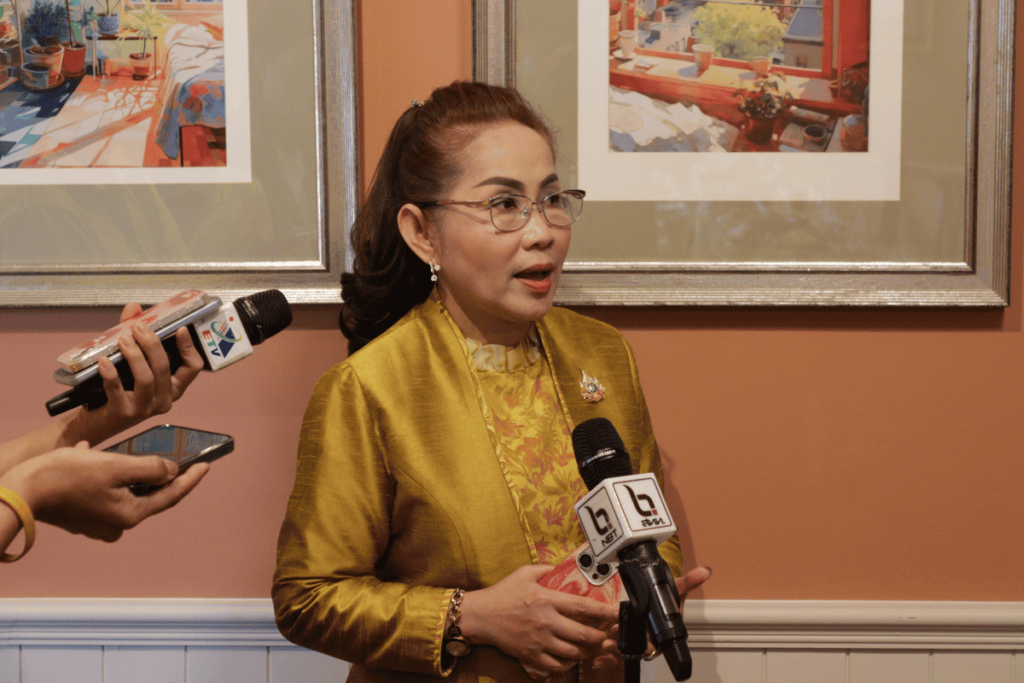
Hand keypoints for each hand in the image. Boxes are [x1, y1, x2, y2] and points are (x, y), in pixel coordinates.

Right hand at [6, 442, 208, 541]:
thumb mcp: (115, 465)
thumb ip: (149, 469)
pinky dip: (106, 473)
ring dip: (130, 471)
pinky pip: (105, 491)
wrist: (19, 492)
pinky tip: (94, 455)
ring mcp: (99, 523)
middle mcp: (117, 524)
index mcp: (130, 515)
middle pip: (150, 495)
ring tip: (135, 451)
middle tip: (182, 457)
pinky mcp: (84, 516)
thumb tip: (171, 471)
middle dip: (163, 475)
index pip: (171, 495)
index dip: (191, 478)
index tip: (207, 465)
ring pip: (127, 491)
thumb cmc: (66, 476)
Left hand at [72, 302, 204, 444]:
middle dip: (152, 344)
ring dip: (134, 356)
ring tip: (123, 340)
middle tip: (139, 328)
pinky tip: (104, 360)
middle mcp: (164, 400)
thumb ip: (135, 336)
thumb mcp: (131, 364)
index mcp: (173, 388)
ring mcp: (145, 409)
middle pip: (165, 368)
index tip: (179, 329)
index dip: (189, 347)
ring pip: (146, 378)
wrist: (96, 422)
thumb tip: (134, 308)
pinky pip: (118, 390)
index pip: (193, 368)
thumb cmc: (119, 391)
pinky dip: (111, 373)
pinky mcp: (124, 413)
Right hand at [459, 564, 619, 676]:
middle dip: (600, 637)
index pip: (583, 607)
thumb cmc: (503, 593)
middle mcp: (545, 622)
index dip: (604, 612)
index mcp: (546, 600)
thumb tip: (564, 566)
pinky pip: (557, 666)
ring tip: (592, 646)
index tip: (616, 614)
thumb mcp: (524, 573)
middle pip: (582, 635)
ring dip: (587, 651)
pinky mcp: (531, 656)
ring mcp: (539, 641)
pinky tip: (571, 656)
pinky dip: (568, 663)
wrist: (480, 616)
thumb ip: (546, 569)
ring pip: (573, 653)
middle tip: (607, 636)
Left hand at [593, 566, 710, 668]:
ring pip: (623, 652)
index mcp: (659, 634)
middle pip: (635, 649)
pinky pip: (613, 653)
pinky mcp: (622, 639)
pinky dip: (606, 657)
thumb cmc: (666, 599)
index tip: (641, 641)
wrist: (653, 596)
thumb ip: (689, 581)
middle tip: (613, 636)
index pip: (654, 645)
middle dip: (624, 647)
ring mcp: (634, 639)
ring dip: (613, 652)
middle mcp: (647, 639)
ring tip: (605, 643)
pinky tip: (597, 657)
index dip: (648, 646)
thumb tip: (705, 571)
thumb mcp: (675, 589)